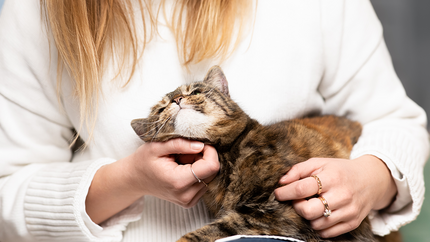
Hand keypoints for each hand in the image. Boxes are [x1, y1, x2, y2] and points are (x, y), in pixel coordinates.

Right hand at [128, 138, 218, 206]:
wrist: (135, 179)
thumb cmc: (144, 161)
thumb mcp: (157, 146)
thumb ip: (180, 144)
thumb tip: (201, 145)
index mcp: (178, 181)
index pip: (211, 166)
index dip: (210, 151)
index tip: (200, 143)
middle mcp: (186, 195)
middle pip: (213, 171)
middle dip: (203, 157)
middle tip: (186, 152)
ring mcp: (188, 201)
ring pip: (210, 177)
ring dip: (200, 165)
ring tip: (182, 161)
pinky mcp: (190, 202)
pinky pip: (205, 183)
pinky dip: (198, 173)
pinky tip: (183, 170)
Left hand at [274, 155, 396, 237]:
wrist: (371, 180)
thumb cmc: (339, 171)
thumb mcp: (319, 163)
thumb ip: (298, 170)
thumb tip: (282, 181)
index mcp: (332, 177)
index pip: (302, 189)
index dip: (285, 192)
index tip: (278, 193)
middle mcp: (342, 195)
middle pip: (308, 211)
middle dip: (297, 207)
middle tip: (298, 200)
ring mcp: (349, 211)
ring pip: (316, 224)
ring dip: (308, 216)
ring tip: (311, 205)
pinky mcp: (352, 223)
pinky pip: (327, 233)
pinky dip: (318, 225)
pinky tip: (320, 214)